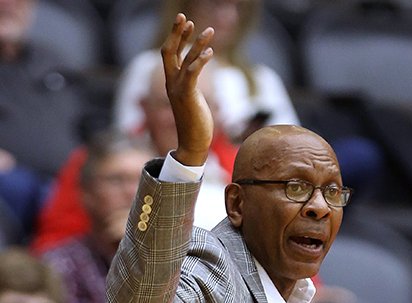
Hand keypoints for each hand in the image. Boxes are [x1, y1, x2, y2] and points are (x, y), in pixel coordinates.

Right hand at [161, 13, 214, 165]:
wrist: (193, 144)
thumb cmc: (195, 123)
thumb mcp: (191, 99)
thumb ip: (190, 85)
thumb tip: (195, 77)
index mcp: (171, 82)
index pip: (169, 54)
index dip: (177, 37)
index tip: (186, 24)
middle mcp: (171, 83)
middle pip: (169, 51)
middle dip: (177, 33)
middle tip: (184, 17)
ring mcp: (178, 89)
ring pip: (185, 59)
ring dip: (197, 43)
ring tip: (209, 31)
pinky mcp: (187, 96)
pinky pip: (192, 73)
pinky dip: (200, 60)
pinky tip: (210, 52)